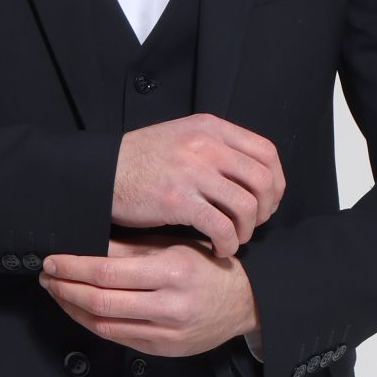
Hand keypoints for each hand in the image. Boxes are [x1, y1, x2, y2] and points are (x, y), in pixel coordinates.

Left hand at [38, 229, 261, 357]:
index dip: (73, 267)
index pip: (108, 270)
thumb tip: (87, 243)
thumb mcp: (173, 247)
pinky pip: (117, 337)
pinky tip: (79, 310)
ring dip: (72, 307)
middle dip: (65, 288)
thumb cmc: (207, 268)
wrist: (244, 303)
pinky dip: (91, 323)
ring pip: (103, 323)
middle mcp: (169, 305)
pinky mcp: (162, 349)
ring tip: (57, 291)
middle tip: (47, 276)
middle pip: (100, 300)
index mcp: (172, 271)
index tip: (53, 259)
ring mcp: (165, 332)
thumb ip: (132, 247)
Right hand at [111, 113, 283, 258]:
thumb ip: (215, 148)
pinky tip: (217, 248)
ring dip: (246, 230)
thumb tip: (250, 174)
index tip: (267, 201)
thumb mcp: (182, 138)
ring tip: (233, 239)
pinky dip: (226, 243)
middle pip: (262, 181)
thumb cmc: (140, 161)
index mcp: (211, 128)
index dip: (276, 182)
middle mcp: (206, 145)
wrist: (100, 173)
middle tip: (252, 225)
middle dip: (265, 210)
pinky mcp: (177, 200)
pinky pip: (220, 227)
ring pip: (246, 206)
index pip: (266, 152)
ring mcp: (192, 172)